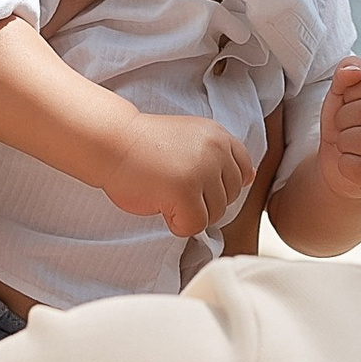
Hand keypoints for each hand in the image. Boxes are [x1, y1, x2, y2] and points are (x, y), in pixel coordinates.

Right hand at [103, 111, 254, 240]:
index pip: (243, 172)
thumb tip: (249, 179)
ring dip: (189, 213)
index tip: (195, 181)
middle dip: (203, 201)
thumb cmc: (145, 145)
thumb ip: (218, 156)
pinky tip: (160, 204)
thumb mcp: (191, 138)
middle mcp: (216, 151)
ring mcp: (202, 171)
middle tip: (172, 186)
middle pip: (229, 198)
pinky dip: (177, 223)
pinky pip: (194, 225)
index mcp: (219, 136)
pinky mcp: (185, 191)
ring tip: (165, 192)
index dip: (219, 185)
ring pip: (214, 214)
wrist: (111, 142)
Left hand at [314, 62, 360, 201]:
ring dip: (344, 141)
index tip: (347, 102)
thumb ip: (346, 72)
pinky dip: (345, 164)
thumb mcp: (340, 94)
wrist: (338, 165)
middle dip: (343, 118)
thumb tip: (353, 71)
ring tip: (345, 143)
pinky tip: (348, 162)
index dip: (350, 92)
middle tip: (341, 126)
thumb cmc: (344, 124)